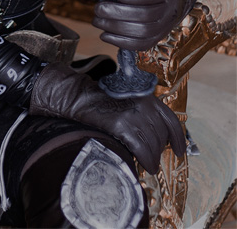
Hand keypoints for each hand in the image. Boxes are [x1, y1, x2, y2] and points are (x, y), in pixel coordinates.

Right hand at [29, 62, 185, 173]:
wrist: (81, 97)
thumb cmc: (103, 100)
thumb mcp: (128, 100)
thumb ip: (144, 112)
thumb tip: (156, 136)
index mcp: (147, 96)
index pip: (170, 119)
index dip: (178, 138)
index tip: (181, 150)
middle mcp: (144, 104)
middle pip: (161, 135)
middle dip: (160, 149)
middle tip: (154, 158)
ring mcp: (133, 114)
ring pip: (153, 144)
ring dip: (154, 158)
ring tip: (151, 165)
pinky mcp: (122, 125)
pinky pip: (142, 149)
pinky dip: (147, 160)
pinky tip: (147, 166)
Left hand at [92, 0, 196, 50]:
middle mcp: (169, 10)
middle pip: (145, 15)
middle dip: (118, 13)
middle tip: (98, 8)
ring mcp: (164, 27)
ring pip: (142, 32)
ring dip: (115, 28)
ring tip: (97, 21)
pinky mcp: (156, 39)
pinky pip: (140, 45)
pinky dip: (120, 41)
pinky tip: (104, 35)